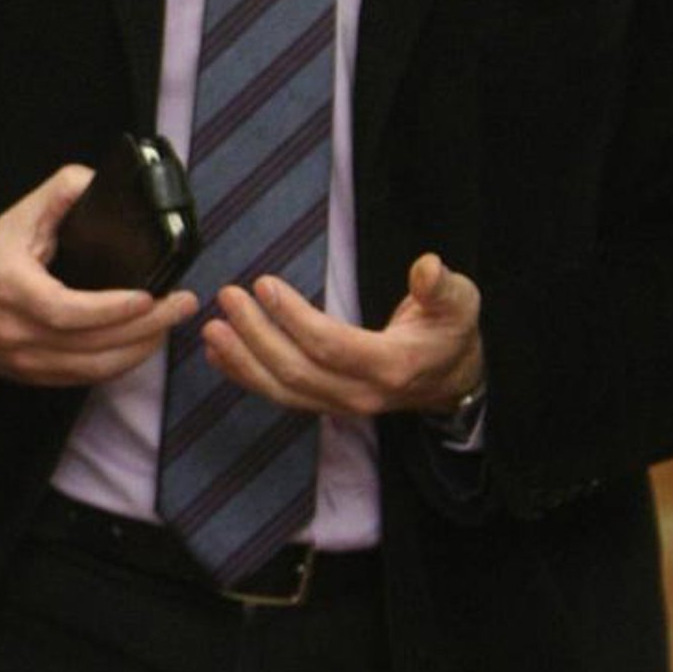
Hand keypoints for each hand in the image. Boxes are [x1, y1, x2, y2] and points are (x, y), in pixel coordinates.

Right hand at [0, 164, 197, 386]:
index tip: (150, 295)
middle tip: (184, 304)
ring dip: (141, 348)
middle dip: (147, 327)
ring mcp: (29, 363)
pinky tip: (145, 341)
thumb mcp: (14, 219)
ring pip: (96, 368)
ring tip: (172, 321)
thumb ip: (58, 195)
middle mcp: (21, 336)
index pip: (68, 311)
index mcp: (14, 293)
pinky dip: (121, 362)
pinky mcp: (37, 377)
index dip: (112, 309)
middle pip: (93, 345)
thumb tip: (99, 180)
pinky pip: (88, 378)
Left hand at [199, 250, 483, 418]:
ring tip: (212, 329)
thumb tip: (427, 267)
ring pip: (283, 391)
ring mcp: (342, 404)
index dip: (294, 318)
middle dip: (256, 336)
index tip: (264, 285)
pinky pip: (282, 396)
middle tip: (228, 297)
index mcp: (392, 366)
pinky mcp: (327, 404)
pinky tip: (220, 354)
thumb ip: (443, 286)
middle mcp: (362, 394)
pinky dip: (247, 376)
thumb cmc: (451, 332)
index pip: (331, 346)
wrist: (453, 379)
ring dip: (243, 360)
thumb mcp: (460, 302)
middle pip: (297, 372)